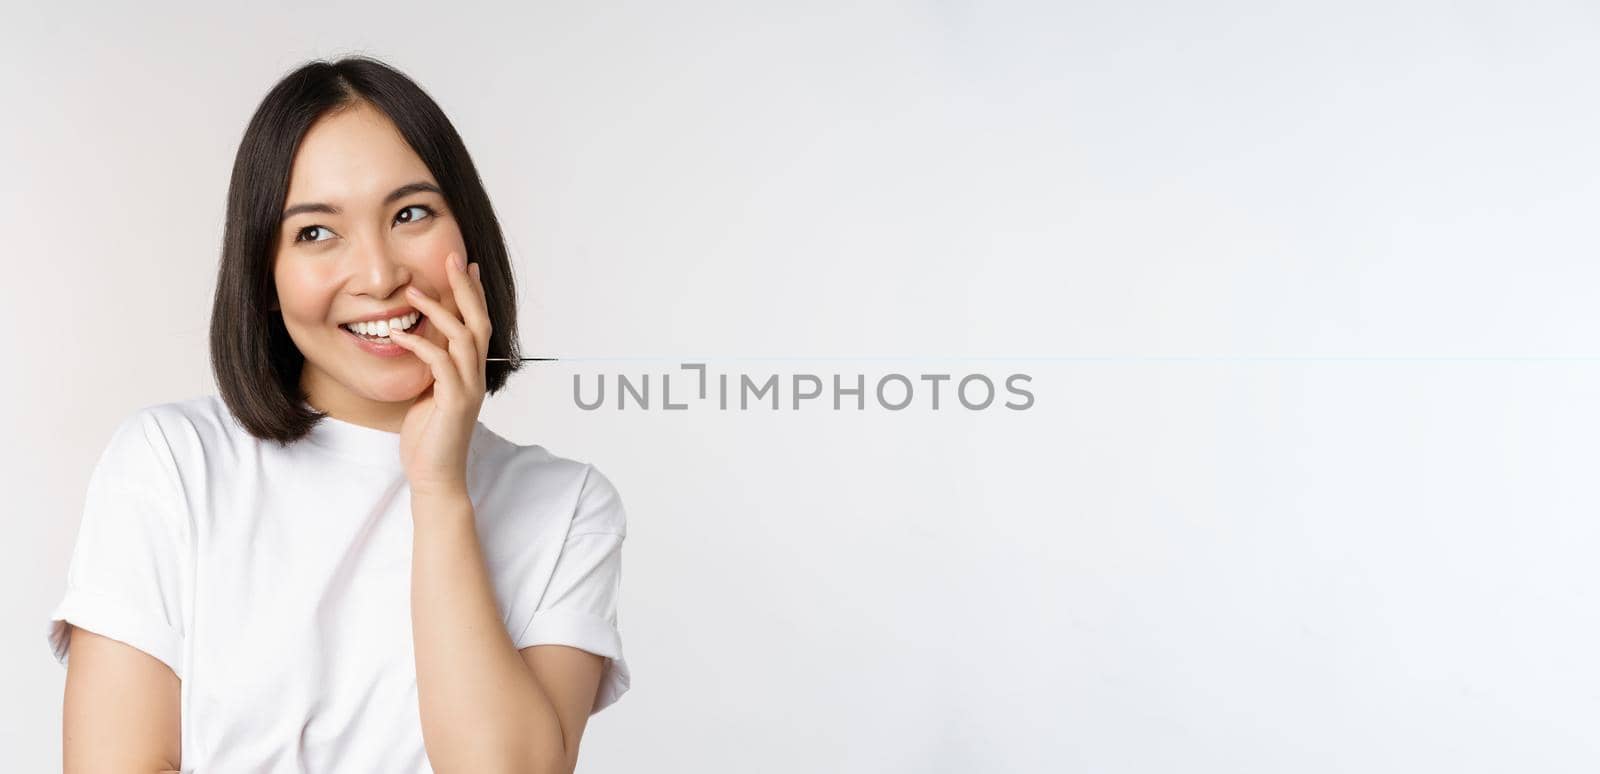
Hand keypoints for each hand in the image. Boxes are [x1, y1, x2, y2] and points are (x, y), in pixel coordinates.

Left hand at [387, 250, 490, 499]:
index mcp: (471, 371)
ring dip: (440, 311)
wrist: (436, 476)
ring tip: (413, 292)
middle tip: (453, 258)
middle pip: (479, 322)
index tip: (464, 264)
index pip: (478, 323)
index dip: (473, 293)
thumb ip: (430, 367)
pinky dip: (420, 345)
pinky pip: (440, 364)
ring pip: (464, 338)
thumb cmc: (428, 437)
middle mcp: (476, 376)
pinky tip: (398, 333)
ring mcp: (468, 389)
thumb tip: (413, 339)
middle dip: (466, 288)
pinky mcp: (455, 403)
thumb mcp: (428, 392)